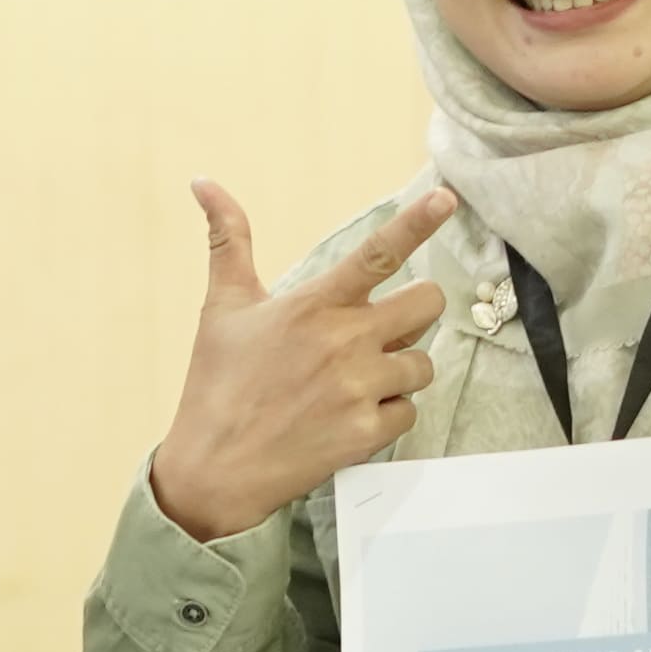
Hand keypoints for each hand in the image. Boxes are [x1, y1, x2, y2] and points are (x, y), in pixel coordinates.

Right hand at [147, 184, 463, 542]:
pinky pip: (409, 411)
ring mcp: (360, 389)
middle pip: (426, 304)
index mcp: (313, 305)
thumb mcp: (222, 308)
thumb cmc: (217, 385)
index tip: (446, 198)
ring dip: (400, 369)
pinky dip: (388, 413)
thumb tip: (203, 181)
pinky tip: (352, 416)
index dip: (417, 222)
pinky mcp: (368, 432)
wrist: (214, 470)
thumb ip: (228, 241)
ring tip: (356, 381)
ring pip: (423, 363)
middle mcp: (344, 342)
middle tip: (385, 328)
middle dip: (415, 311)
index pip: (377, 253)